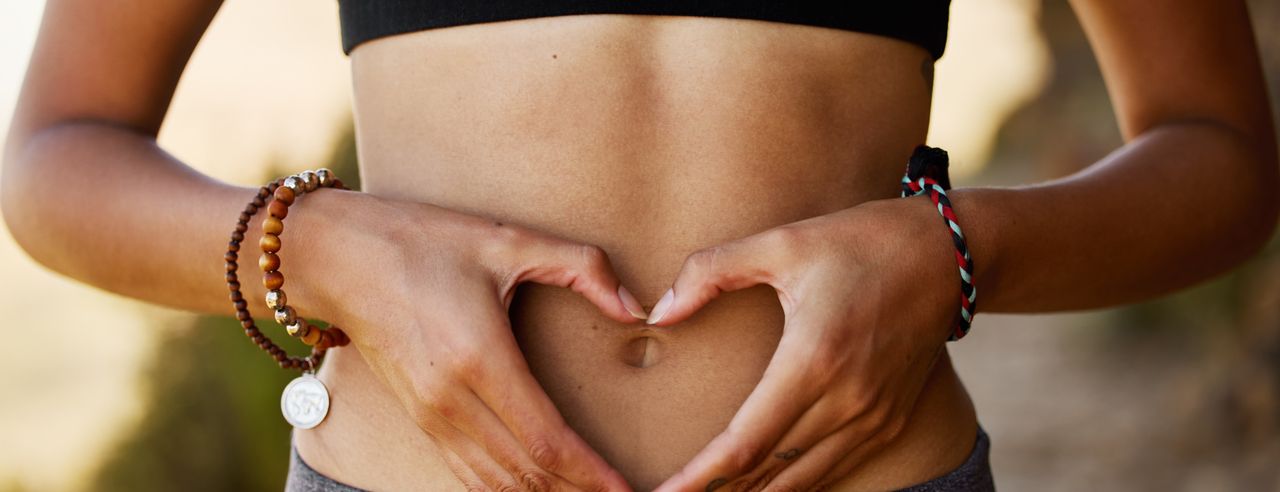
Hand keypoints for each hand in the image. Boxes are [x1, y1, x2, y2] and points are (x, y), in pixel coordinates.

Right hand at [304, 190, 646, 490]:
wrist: (336, 258)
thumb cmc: (422, 241)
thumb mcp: (507, 238)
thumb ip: (582, 267)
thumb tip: (637, 307)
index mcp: (478, 359)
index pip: (545, 440)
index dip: (590, 473)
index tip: (625, 487)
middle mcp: (450, 401)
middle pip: (525, 474)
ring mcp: (430, 417)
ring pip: (496, 484)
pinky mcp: (420, 420)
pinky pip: (471, 474)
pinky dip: (509, 490)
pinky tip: (540, 489)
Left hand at [646, 197, 960, 490]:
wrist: (948, 254)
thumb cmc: (860, 241)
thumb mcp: (781, 242)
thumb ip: (710, 272)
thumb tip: (659, 311)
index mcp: (813, 360)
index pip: (745, 445)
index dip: (700, 478)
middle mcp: (846, 402)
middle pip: (768, 474)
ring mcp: (872, 417)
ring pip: (802, 482)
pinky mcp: (889, 420)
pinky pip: (834, 470)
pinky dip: (795, 486)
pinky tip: (765, 489)